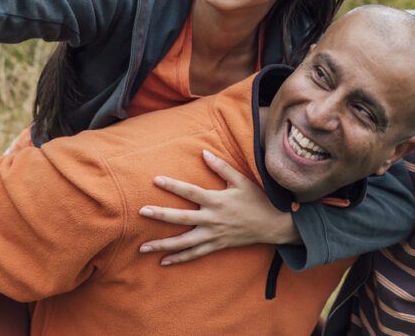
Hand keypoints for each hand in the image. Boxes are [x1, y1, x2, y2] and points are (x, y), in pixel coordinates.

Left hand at [137, 150, 298, 264]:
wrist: (272, 225)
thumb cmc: (257, 200)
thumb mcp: (241, 181)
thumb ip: (221, 167)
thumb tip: (204, 152)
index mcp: (216, 201)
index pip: (190, 192)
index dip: (173, 185)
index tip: (156, 179)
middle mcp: (212, 219)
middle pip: (181, 218)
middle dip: (160, 215)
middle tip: (141, 212)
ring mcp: (213, 235)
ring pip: (184, 242)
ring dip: (163, 244)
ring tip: (142, 248)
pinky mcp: (216, 245)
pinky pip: (195, 254)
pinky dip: (179, 259)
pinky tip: (163, 261)